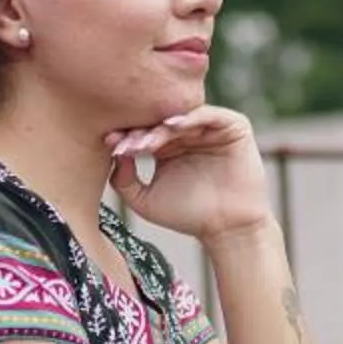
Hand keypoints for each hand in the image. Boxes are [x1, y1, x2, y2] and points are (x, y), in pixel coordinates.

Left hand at [105, 106, 270, 243]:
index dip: (127, 136)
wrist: (228, 228)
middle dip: (142, 132)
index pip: (144, 132)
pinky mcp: (233, 126)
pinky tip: (172, 126)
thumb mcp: (145, 201)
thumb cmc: (188, 216)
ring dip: (161, 128)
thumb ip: (123, 181)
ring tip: (146, 141)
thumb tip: (114, 156)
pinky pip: (209, 115)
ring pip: (181, 118)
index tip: (110, 143)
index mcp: (167, 146)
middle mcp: (188, 134)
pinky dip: (190, 118)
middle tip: (127, 144)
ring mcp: (210, 128)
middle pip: (159, 122)